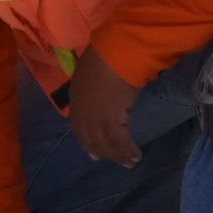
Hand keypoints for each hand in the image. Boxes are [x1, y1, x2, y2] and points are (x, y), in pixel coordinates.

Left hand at [69, 46, 141, 167]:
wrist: (117, 49)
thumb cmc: (109, 52)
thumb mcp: (94, 67)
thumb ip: (95, 81)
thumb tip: (105, 88)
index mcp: (76, 95)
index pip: (78, 124)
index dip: (85, 139)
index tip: (93, 151)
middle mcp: (81, 109)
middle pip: (90, 137)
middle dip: (101, 151)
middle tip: (111, 160)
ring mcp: (95, 115)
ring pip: (105, 142)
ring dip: (117, 155)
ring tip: (128, 163)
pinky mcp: (111, 119)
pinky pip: (120, 140)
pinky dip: (128, 150)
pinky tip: (136, 156)